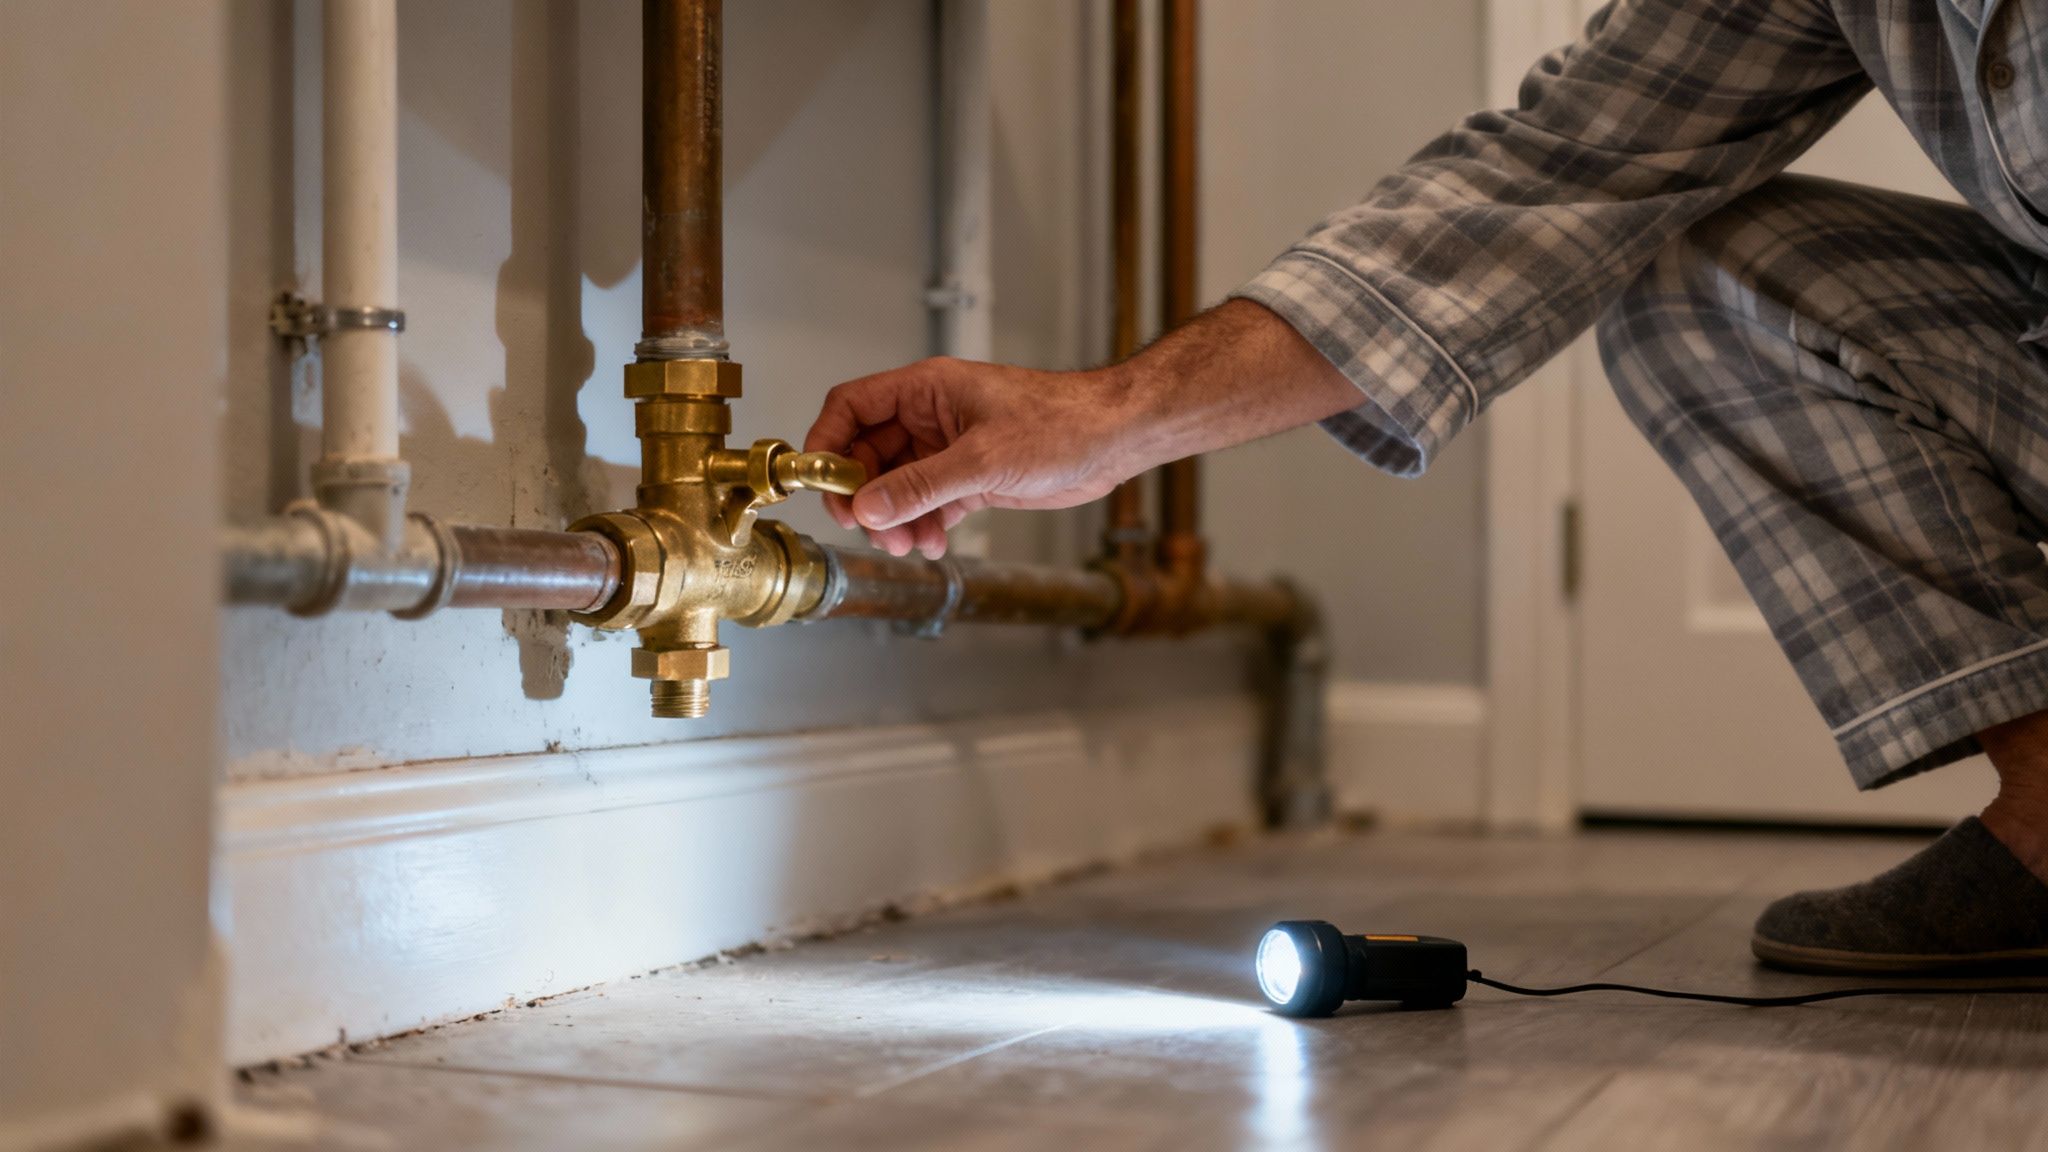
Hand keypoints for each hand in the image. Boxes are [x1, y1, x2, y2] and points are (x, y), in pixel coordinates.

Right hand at [803, 357, 1146, 557]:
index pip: (852, 408)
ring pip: (898, 486)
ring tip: (906, 544)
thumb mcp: (982, 459)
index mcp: (926, 390)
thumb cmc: (1061, 424)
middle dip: (865, 496)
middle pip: (869, 455)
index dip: (827, 443)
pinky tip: (932, 543)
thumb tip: (867, 508)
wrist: (1113, 440)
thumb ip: (920, 486)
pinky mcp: (970, 477)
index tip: (818, 483)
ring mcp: (949, 448)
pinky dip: (923, 525)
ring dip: (894, 518)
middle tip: (866, 528)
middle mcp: (931, 417)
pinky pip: (928, 503)